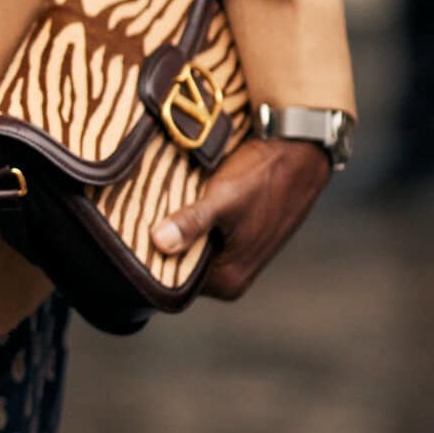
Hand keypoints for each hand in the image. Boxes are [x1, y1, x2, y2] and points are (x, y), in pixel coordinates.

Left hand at [151, 135, 328, 300]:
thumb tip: (160, 243)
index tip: (134, 232)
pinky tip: (185, 200)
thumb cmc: (265, 175)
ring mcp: (237, 259)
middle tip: (144, 214)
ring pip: (192, 249)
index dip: (152, 257)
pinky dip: (193, 222)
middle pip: (182, 266)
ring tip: (163, 203)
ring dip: (179, 229)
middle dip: (164, 242)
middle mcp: (232, 277)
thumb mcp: (225, 197)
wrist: (298, 151)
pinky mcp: (239, 240)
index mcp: (227, 280)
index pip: (172, 281)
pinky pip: (205, 237)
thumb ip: (192, 222)